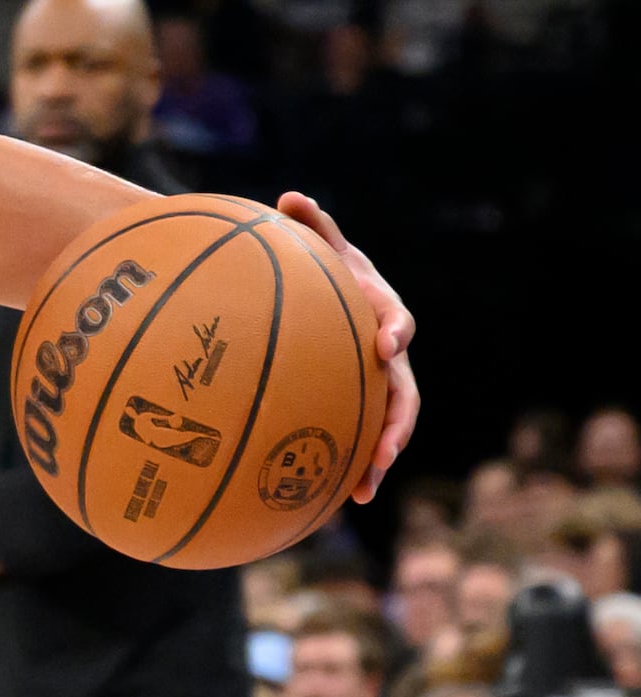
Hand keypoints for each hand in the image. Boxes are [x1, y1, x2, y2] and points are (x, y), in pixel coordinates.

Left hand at [277, 193, 416, 501]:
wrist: (334, 294)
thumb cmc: (325, 268)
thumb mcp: (320, 246)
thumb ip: (311, 225)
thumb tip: (289, 197)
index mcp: (383, 313)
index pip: (397, 321)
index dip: (395, 331)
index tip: (387, 343)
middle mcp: (391, 354)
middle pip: (406, 391)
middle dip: (399, 420)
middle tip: (389, 447)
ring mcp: (381, 384)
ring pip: (391, 424)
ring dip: (383, 455)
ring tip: (366, 486)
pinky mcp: (364, 405)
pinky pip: (366, 438)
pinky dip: (358, 466)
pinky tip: (342, 500)